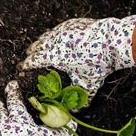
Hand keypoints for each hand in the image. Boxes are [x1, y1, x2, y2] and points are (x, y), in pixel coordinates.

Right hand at [19, 13, 135, 100]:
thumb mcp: (89, 82)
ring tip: (38, 48)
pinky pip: (56, 31)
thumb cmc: (98, 63)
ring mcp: (62, 31)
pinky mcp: (70, 24)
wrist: (113, 41)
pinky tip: (55, 40)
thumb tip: (78, 112)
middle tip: (29, 58)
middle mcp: (55, 41)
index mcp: (55, 56)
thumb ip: (82, 97)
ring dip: (40, 44)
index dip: (27, 64)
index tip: (22, 67)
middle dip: (31, 53)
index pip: (34, 60)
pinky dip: (52, 37)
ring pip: (45, 37)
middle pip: (37, 46)